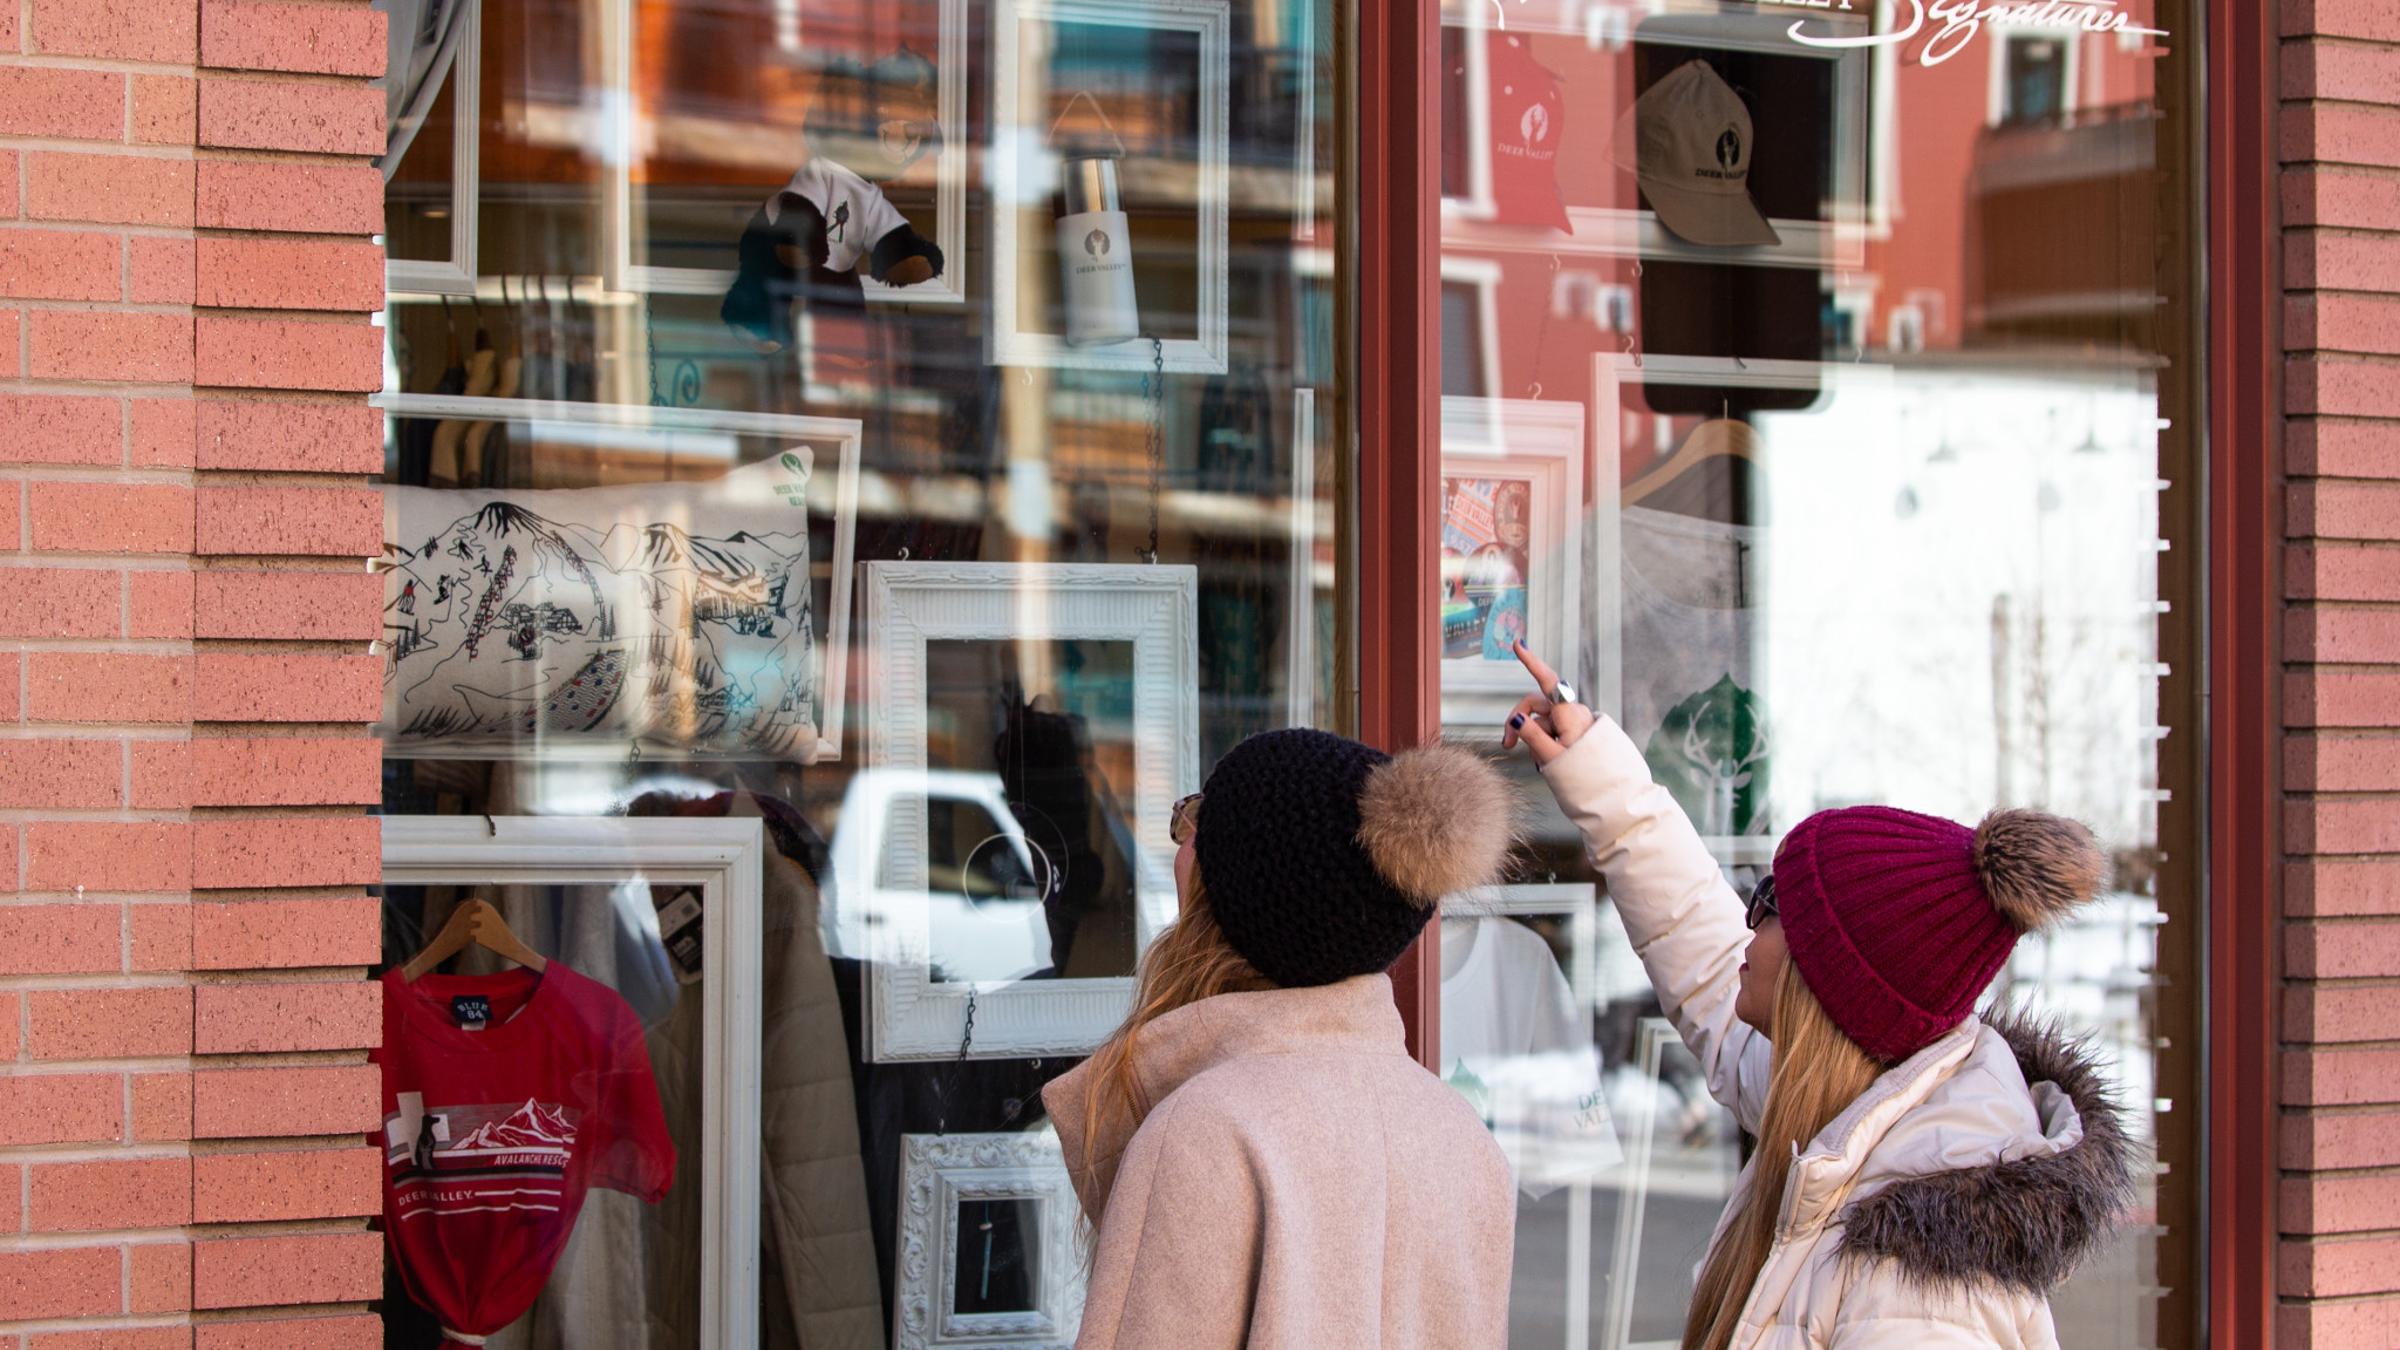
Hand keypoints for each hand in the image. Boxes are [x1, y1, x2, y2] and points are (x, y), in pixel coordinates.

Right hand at [1502, 642, 1594, 765]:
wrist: (1613, 791)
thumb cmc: (1586, 776)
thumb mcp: (1552, 757)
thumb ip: (1531, 735)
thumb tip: (1517, 717)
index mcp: (1569, 714)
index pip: (1547, 681)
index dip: (1531, 662)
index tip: (1518, 644)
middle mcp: (1572, 713)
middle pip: (1536, 706)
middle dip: (1520, 723)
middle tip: (1507, 745)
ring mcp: (1575, 722)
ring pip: (1543, 722)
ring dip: (1535, 740)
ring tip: (1542, 764)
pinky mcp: (1576, 732)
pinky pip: (1553, 731)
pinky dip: (1545, 743)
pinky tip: (1549, 761)